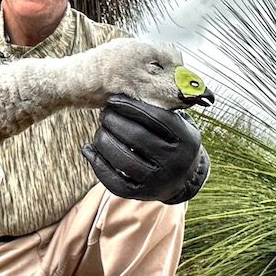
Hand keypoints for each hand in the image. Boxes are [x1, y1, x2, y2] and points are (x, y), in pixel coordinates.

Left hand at [81, 95, 208, 203]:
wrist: (183, 179)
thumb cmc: (173, 140)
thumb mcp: (179, 122)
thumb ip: (162, 106)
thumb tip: (133, 80)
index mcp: (186, 139)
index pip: (155, 117)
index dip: (130, 106)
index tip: (113, 99)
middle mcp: (175, 162)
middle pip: (136, 137)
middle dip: (114, 122)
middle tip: (104, 114)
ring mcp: (157, 181)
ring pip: (122, 159)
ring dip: (103, 140)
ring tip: (100, 130)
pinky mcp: (140, 195)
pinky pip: (112, 180)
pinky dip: (96, 163)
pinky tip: (88, 150)